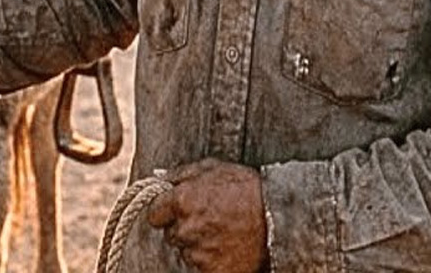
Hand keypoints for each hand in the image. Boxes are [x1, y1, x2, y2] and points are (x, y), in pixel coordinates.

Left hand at [146, 159, 267, 271]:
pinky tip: (225, 247)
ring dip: (197, 244)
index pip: (154, 214)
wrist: (276, 218)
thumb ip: (181, 174)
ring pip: (186, 251)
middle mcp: (186, 228)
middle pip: (171, 233)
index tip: (173, 211)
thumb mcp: (212, 168)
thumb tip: (161, 180)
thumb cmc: (245, 188)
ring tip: (221, 232)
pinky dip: (210, 260)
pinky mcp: (212, 272)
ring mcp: (198, 253)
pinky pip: (201, 267)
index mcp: (181, 200)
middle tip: (207, 219)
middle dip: (183, 227)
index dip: (164, 212)